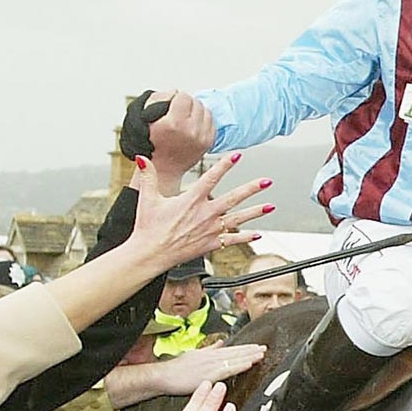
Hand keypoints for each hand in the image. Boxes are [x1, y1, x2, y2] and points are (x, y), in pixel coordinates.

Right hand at [127, 89, 214, 181]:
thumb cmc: (151, 143)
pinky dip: (203, 122)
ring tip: (185, 120)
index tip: (170, 106)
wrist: (162, 168)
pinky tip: (192, 127)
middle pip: (196, 102)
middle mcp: (190, 131)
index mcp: (173, 124)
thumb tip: (176, 92)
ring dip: (196, 112)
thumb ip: (158, 97)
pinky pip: (211, 122)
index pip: (184, 96)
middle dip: (187, 105)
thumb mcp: (144, 116)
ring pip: (206, 110)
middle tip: (177, 113)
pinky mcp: (208, 143)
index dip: (176, 98)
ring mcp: (201, 138)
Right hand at [128, 153, 270, 273]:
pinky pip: (232, 240)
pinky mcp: (210, 244)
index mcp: (191, 200)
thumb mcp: (147, 198)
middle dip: (252, 188)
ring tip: (270, 206)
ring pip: (238, 219)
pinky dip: (245, 237)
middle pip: (234, 198)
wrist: (150, 254)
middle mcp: (205, 214)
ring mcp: (210, 230)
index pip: (211, 177)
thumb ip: (148, 176)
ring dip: (255, 212)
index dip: (225, 165)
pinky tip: (257, 234)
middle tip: (267, 181)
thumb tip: (141, 157)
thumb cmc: (148, 227)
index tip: (237, 156)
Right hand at [151, 341, 265, 394]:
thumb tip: (220, 343)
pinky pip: (228, 369)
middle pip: (235, 352)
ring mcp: (211, 364)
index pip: (231, 349)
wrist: (164, 376)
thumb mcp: (194, 354)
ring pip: (234, 359)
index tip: (257, 347)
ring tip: (261, 354)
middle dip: (251, 350)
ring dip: (249, 356)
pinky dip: (239, 365)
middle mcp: (211, 356)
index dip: (245, 348)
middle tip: (265, 348)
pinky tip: (249, 364)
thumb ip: (209, 349)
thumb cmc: (176, 369)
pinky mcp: (209, 374)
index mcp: (209, 353)